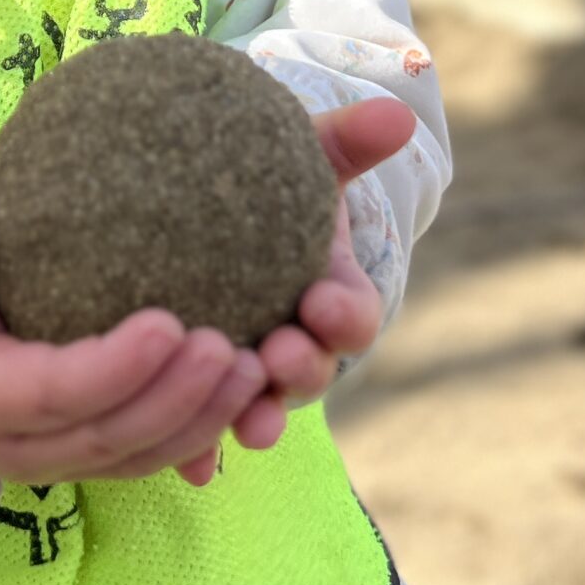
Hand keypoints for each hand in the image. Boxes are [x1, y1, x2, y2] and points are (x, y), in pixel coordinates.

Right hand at [0, 197, 269, 488]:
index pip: (51, 393)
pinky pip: (157, 458)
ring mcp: (63, 463)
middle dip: (175, 399)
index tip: (169, 323)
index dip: (112, 368)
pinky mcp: (100, 461)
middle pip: (109, 437)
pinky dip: (207, 430)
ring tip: (256, 366)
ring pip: (142, 457)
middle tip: (228, 347)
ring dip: (204, 418)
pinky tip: (253, 389)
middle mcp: (20, 449)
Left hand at [220, 97, 414, 462]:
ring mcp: (250, 374)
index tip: (325, 301)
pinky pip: (202, 432)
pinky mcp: (200, 395)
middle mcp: (295, 342)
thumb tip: (396, 113)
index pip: (351, 314)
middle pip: (309, 371)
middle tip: (277, 356)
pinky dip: (200, 455)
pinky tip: (187, 470)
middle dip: (299, 371)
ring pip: (259, 407)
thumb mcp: (300, 156)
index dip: (344, 315)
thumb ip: (343, 139)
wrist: (197, 203)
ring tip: (241, 423)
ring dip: (255, 416)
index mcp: (328, 294)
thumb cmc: (261, 179)